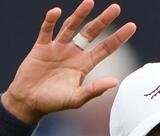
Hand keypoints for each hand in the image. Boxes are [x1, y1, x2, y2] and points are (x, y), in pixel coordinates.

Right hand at [2, 0, 135, 123]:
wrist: (28, 102)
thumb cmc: (53, 102)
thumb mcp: (76, 98)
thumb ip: (95, 90)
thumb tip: (115, 82)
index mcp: (84, 65)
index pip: (105, 48)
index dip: (118, 37)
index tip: (132, 26)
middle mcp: (73, 53)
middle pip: (91, 32)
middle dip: (103, 20)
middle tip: (116, 8)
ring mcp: (57, 48)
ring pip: (70, 27)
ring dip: (79, 14)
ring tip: (90, 2)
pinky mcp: (41, 47)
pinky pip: (46, 30)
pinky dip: (50, 21)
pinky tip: (56, 12)